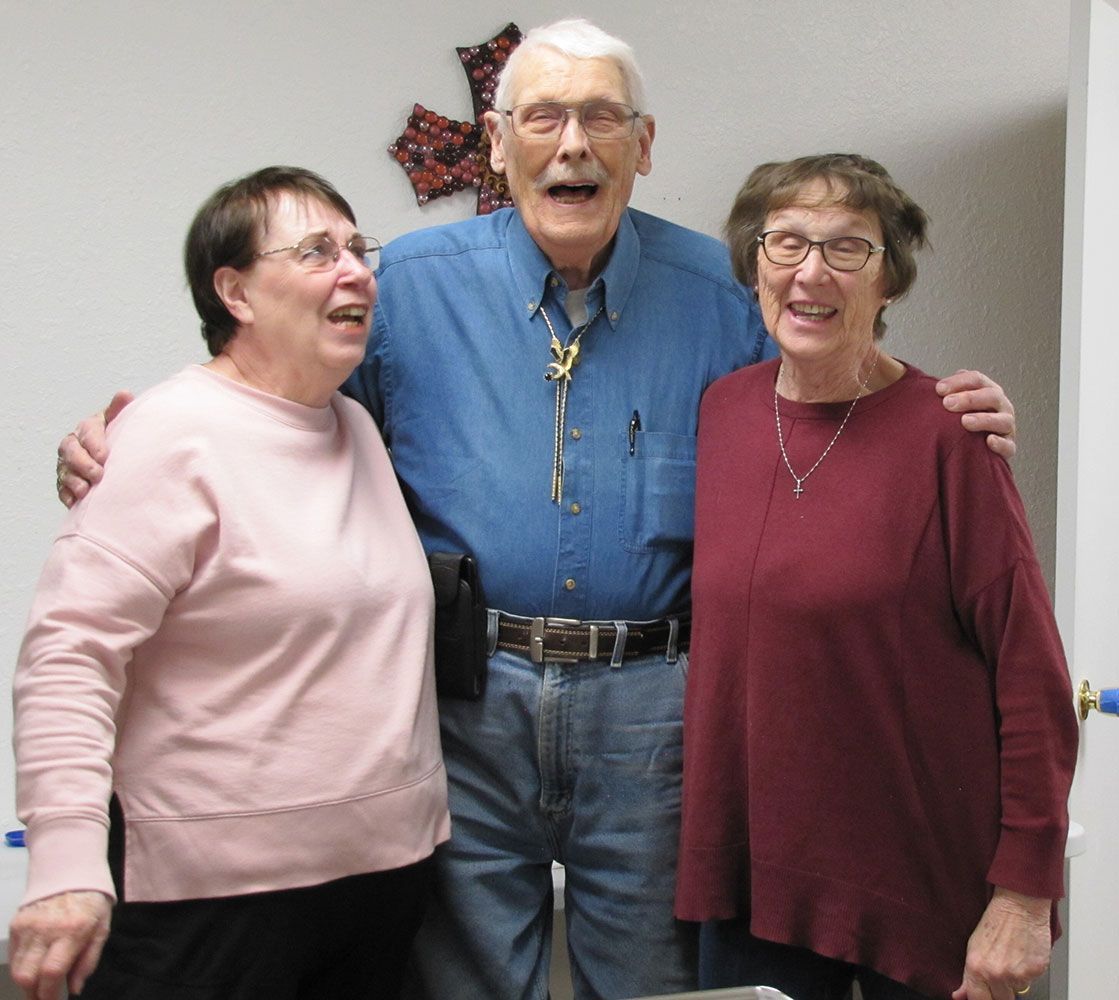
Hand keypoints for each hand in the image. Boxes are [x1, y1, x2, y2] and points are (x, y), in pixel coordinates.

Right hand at [9, 890, 112, 998]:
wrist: (71, 870)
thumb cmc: (92, 901)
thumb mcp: (102, 928)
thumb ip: (88, 961)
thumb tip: (74, 989)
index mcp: (72, 930)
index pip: (51, 971)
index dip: (49, 994)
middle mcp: (46, 929)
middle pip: (27, 975)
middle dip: (34, 995)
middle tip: (44, 999)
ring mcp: (27, 926)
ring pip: (17, 969)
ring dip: (26, 984)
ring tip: (38, 988)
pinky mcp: (16, 924)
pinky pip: (13, 956)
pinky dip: (21, 968)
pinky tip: (33, 969)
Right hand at [56, 391, 132, 507]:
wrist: (109, 457)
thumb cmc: (115, 437)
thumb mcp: (117, 422)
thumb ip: (118, 410)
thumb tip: (125, 393)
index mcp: (88, 428)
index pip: (88, 432)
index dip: (94, 444)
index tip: (103, 456)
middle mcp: (73, 444)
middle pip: (71, 452)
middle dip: (82, 464)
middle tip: (97, 475)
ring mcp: (66, 463)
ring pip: (65, 471)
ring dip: (73, 481)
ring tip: (85, 490)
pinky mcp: (65, 481)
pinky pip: (61, 488)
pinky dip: (67, 495)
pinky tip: (74, 502)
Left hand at [937, 370, 1016, 459]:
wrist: (973, 449)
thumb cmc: (960, 422)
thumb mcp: (953, 404)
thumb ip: (945, 392)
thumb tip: (925, 381)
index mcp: (987, 391)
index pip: (977, 379)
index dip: (959, 382)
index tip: (939, 389)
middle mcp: (1000, 406)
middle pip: (991, 396)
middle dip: (970, 398)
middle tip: (948, 403)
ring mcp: (1006, 426)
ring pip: (1003, 420)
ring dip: (984, 419)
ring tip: (965, 421)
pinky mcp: (1008, 447)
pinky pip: (1008, 446)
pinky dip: (1000, 444)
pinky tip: (989, 441)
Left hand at [950, 887, 1050, 999]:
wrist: (1019, 904)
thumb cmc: (996, 921)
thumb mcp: (974, 947)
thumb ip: (968, 976)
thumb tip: (960, 996)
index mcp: (976, 968)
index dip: (982, 999)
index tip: (986, 995)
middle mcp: (995, 974)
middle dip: (1001, 991)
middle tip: (1001, 970)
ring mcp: (1016, 974)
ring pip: (1017, 990)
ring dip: (1015, 980)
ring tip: (1013, 957)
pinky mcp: (1035, 971)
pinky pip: (1032, 981)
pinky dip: (1028, 972)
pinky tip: (1023, 954)